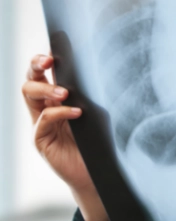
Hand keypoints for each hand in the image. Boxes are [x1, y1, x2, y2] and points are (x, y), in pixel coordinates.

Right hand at [22, 54, 108, 220]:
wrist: (99, 171)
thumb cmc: (101, 139)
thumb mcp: (99, 111)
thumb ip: (90, 94)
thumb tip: (94, 71)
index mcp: (59, 97)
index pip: (45, 72)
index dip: (45, 58)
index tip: (54, 49)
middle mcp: (46, 107)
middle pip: (31, 78)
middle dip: (36, 65)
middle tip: (49, 61)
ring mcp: (41, 123)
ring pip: (29, 95)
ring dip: (46, 89)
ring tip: (64, 92)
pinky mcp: (41, 140)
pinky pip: (42, 120)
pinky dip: (59, 113)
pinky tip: (76, 113)